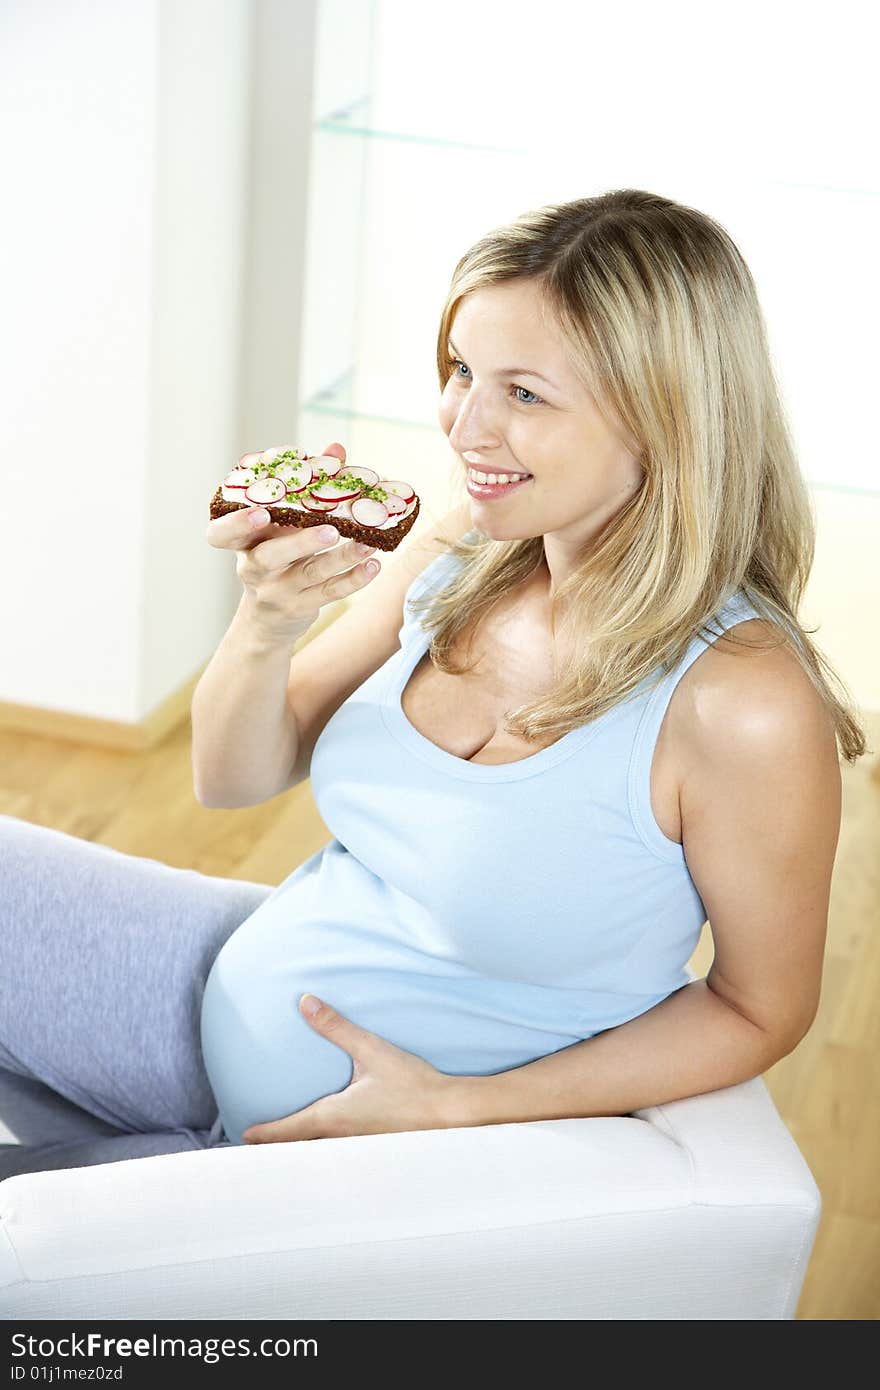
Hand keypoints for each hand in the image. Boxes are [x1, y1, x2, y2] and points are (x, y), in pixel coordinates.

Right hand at [205, 440, 380, 647]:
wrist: (269, 619)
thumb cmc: (276, 557)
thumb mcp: (278, 526)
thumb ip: (304, 488)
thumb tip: (335, 450)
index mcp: (243, 542)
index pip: (221, 535)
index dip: (236, 524)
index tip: (259, 512)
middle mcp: (255, 568)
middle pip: (270, 557)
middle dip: (298, 543)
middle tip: (330, 529)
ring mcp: (277, 591)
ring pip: (309, 574)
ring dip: (340, 558)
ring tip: (367, 543)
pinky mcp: (301, 607)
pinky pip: (329, 593)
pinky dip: (353, 579)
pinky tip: (373, 565)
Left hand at [241, 994, 460, 1142]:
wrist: (451, 1113)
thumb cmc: (413, 1084)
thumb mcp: (372, 1050)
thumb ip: (336, 1028)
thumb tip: (305, 1003)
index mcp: (334, 1118)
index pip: (289, 1130)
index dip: (265, 1134)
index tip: (245, 1136)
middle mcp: (343, 1139)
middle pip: (301, 1150)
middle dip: (280, 1148)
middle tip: (260, 1146)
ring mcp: (361, 1150)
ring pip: (322, 1155)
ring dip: (305, 1151)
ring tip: (292, 1146)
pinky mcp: (378, 1150)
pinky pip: (343, 1155)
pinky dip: (329, 1152)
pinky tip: (338, 1143)